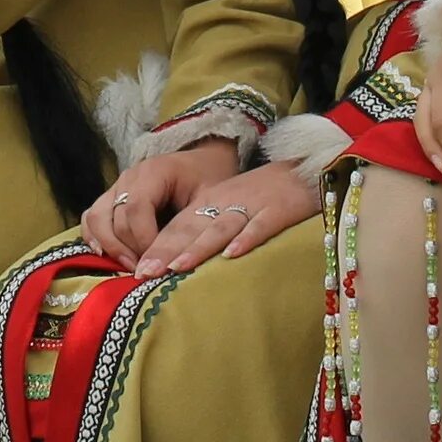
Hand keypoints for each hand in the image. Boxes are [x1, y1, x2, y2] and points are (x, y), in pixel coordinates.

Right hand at [79, 141, 239, 267]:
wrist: (201, 163)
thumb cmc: (208, 180)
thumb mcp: (208, 199)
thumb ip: (189, 226)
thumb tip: (175, 262)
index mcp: (153, 171)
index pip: (137, 208)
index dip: (144, 240)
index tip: (159, 264)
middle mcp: (128, 177)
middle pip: (114, 218)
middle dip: (129, 250)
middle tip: (147, 273)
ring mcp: (116, 187)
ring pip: (95, 218)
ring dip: (109, 247)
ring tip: (130, 268)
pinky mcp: (110, 200)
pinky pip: (91, 219)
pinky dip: (94, 239)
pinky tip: (106, 257)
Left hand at [132, 162, 319, 275]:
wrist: (307, 166)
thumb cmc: (264, 195)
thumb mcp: (230, 207)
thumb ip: (205, 231)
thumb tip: (174, 265)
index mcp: (211, 203)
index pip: (177, 226)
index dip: (156, 248)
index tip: (134, 272)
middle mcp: (225, 203)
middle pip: (191, 228)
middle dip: (166, 251)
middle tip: (143, 274)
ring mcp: (252, 206)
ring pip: (220, 228)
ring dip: (197, 248)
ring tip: (176, 268)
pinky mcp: (280, 209)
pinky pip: (261, 226)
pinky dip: (247, 239)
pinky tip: (233, 255)